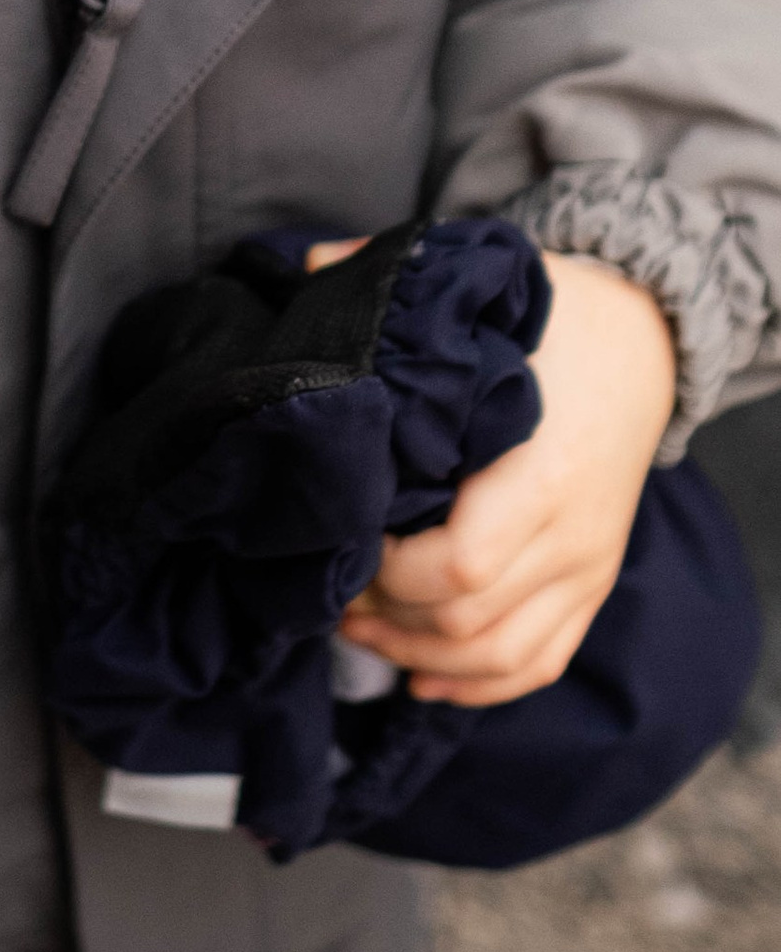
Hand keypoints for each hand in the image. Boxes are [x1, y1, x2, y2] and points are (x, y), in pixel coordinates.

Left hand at [337, 249, 675, 703]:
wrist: (644, 337)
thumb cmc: (552, 315)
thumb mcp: (485, 287)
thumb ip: (394, 275)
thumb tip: (307, 267)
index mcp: (542, 471)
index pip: (456, 565)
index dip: (382, 573)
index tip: (334, 541)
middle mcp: (572, 533)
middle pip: (465, 620)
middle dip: (382, 616)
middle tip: (322, 588)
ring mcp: (587, 565)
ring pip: (499, 655)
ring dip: (417, 656)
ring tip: (354, 630)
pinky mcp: (592, 581)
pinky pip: (541, 659)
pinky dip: (478, 684)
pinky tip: (419, 677)